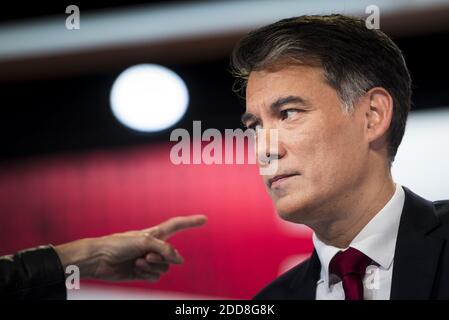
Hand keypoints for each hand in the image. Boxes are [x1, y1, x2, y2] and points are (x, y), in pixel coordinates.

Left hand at [55, 214, 206, 281]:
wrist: (99, 259)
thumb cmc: (118, 244)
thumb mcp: (145, 241)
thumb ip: (165, 250)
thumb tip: (179, 261)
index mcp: (155, 233)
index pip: (177, 225)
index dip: (191, 222)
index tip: (204, 219)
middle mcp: (155, 246)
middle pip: (173, 255)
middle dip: (162, 258)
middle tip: (146, 256)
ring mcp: (149, 260)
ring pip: (165, 267)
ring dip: (152, 266)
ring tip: (137, 261)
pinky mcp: (143, 272)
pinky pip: (156, 276)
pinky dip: (147, 274)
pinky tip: (135, 269)